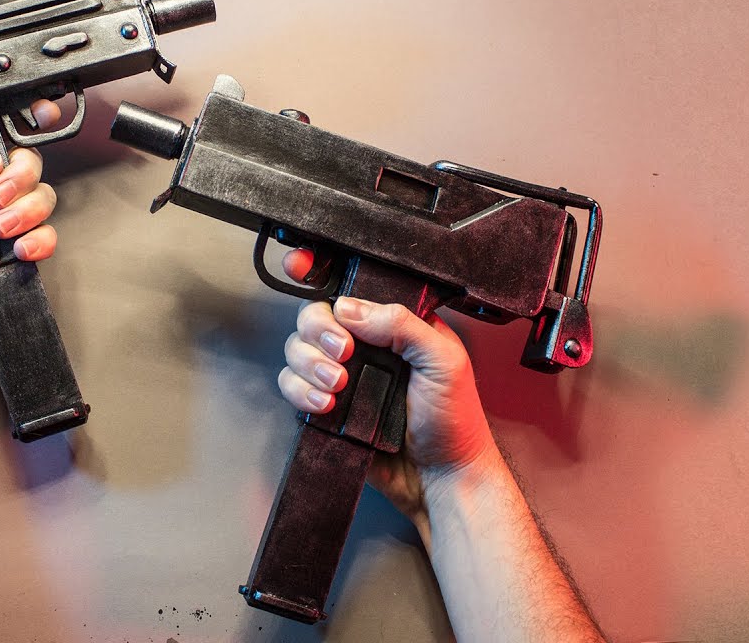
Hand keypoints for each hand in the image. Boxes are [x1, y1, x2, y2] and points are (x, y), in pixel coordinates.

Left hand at [0, 100, 61, 365]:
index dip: (11, 149)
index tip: (7, 162)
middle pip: (27, 169)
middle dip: (20, 180)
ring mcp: (1, 229)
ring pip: (42, 200)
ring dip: (29, 211)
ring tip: (0, 232)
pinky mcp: (15, 258)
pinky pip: (46, 238)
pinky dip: (41, 241)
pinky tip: (20, 252)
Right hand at [277, 250, 495, 522]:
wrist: (442, 479)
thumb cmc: (455, 422)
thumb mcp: (443, 360)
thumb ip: (401, 324)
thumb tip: (349, 308)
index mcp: (394, 325)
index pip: (352, 291)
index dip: (319, 275)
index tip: (300, 267)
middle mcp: (365, 346)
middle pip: (314, 317)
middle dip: (319, 333)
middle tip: (343, 353)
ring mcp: (343, 376)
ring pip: (297, 351)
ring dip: (309, 365)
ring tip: (338, 386)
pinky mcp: (327, 407)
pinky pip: (293, 387)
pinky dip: (300, 392)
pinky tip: (325, 405)